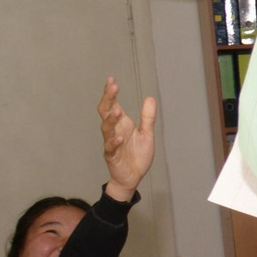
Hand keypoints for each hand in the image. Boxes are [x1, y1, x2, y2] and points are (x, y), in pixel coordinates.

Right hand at [97, 77, 157, 200]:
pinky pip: (111, 148)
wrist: (133, 177)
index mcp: (122, 124)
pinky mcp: (112, 156)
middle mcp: (114, 131)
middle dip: (108, 100)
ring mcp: (111, 143)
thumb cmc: (137, 155)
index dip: (111, 93)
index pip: (113, 104)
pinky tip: (120, 137)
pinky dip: (114, 142)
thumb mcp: (147, 134)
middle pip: (105, 112)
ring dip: (111, 120)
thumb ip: (148, 117)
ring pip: (106, 129)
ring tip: (117, 111)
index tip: (111, 79)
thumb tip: (150, 98)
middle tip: (112, 87)